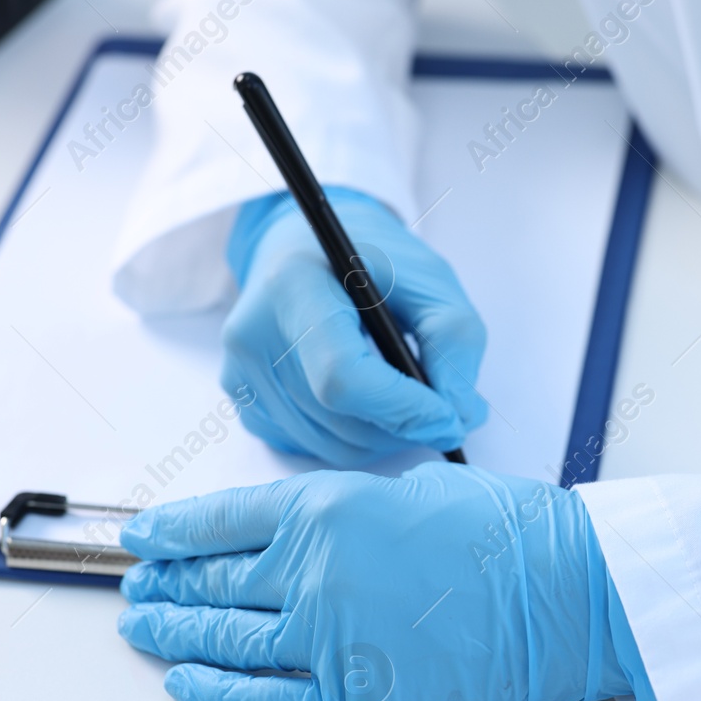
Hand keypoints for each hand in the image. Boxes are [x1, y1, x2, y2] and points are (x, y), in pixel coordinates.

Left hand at [116, 463, 652, 700]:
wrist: (567, 595)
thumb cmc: (506, 534)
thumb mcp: (409, 486)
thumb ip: (342, 508)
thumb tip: (297, 533)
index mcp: (325, 507)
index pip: (217, 519)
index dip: (169, 531)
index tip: (142, 538)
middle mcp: (312, 570)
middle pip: (210, 580)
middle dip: (164, 583)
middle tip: (138, 587)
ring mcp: (327, 639)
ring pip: (223, 639)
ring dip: (173, 633)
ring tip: (144, 629)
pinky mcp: (353, 700)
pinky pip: (261, 699)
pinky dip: (213, 691)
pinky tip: (184, 681)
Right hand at [221, 188, 487, 465]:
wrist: (309, 252)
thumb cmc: (374, 262)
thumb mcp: (431, 280)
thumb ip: (455, 342)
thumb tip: (459, 417)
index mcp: (294, 287)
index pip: (342, 376)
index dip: (402, 408)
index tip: (449, 418)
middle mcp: (253, 334)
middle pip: (339, 420)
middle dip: (403, 428)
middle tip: (440, 413)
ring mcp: (241, 373)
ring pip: (329, 446)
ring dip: (383, 438)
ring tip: (404, 400)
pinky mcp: (244, 401)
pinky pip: (310, 448)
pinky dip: (353, 439)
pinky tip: (365, 401)